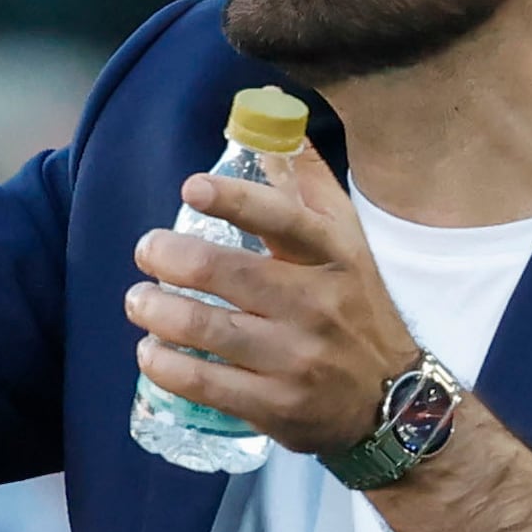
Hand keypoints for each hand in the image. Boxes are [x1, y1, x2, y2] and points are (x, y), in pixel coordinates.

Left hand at [126, 140, 421, 457]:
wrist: (394, 402)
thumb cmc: (358, 309)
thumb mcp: (350, 244)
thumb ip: (310, 186)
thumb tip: (274, 125)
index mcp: (334, 257)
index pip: (284, 220)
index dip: (234, 200)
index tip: (191, 188)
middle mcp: (316, 305)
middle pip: (230, 273)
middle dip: (172, 257)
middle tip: (147, 251)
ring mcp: (295, 359)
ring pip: (208, 328)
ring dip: (157, 311)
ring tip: (138, 301)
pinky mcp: (276, 406)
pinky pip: (206, 383)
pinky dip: (166, 365)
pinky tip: (150, 352)